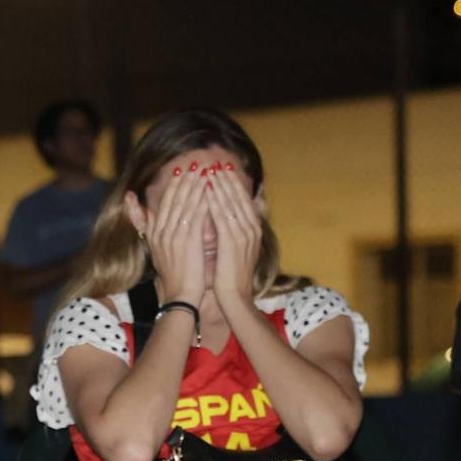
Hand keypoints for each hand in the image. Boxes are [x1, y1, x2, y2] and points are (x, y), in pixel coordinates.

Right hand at [141, 165, 208, 303]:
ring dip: (196, 186)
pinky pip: (196, 216)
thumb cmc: (174, 275)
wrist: (180, 294)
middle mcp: (162, 231)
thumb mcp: (157, 250)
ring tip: (206, 172)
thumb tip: (144, 211)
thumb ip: (150, 228)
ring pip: (185, 204)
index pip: (165, 203)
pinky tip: (211, 191)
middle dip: (186, 180)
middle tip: (196, 164)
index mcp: (155, 233)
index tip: (183, 171)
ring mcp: (174, 235)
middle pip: (174, 199)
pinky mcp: (188, 241)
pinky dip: (203, 201)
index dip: (174, 186)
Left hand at [204, 165, 263, 309]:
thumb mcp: (239, 249)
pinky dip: (216, 203)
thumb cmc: (232, 275)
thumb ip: (238, 230)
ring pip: (231, 204)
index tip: (224, 169)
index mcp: (252, 230)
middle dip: (227, 180)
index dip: (234, 184)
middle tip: (217, 163)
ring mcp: (243, 235)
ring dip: (221, 186)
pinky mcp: (232, 243)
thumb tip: (238, 218)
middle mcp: (250, 229)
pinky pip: (223, 218)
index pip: (243, 200)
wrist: (235, 296)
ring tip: (212, 171)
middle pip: (239, 198)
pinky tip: (207, 192)